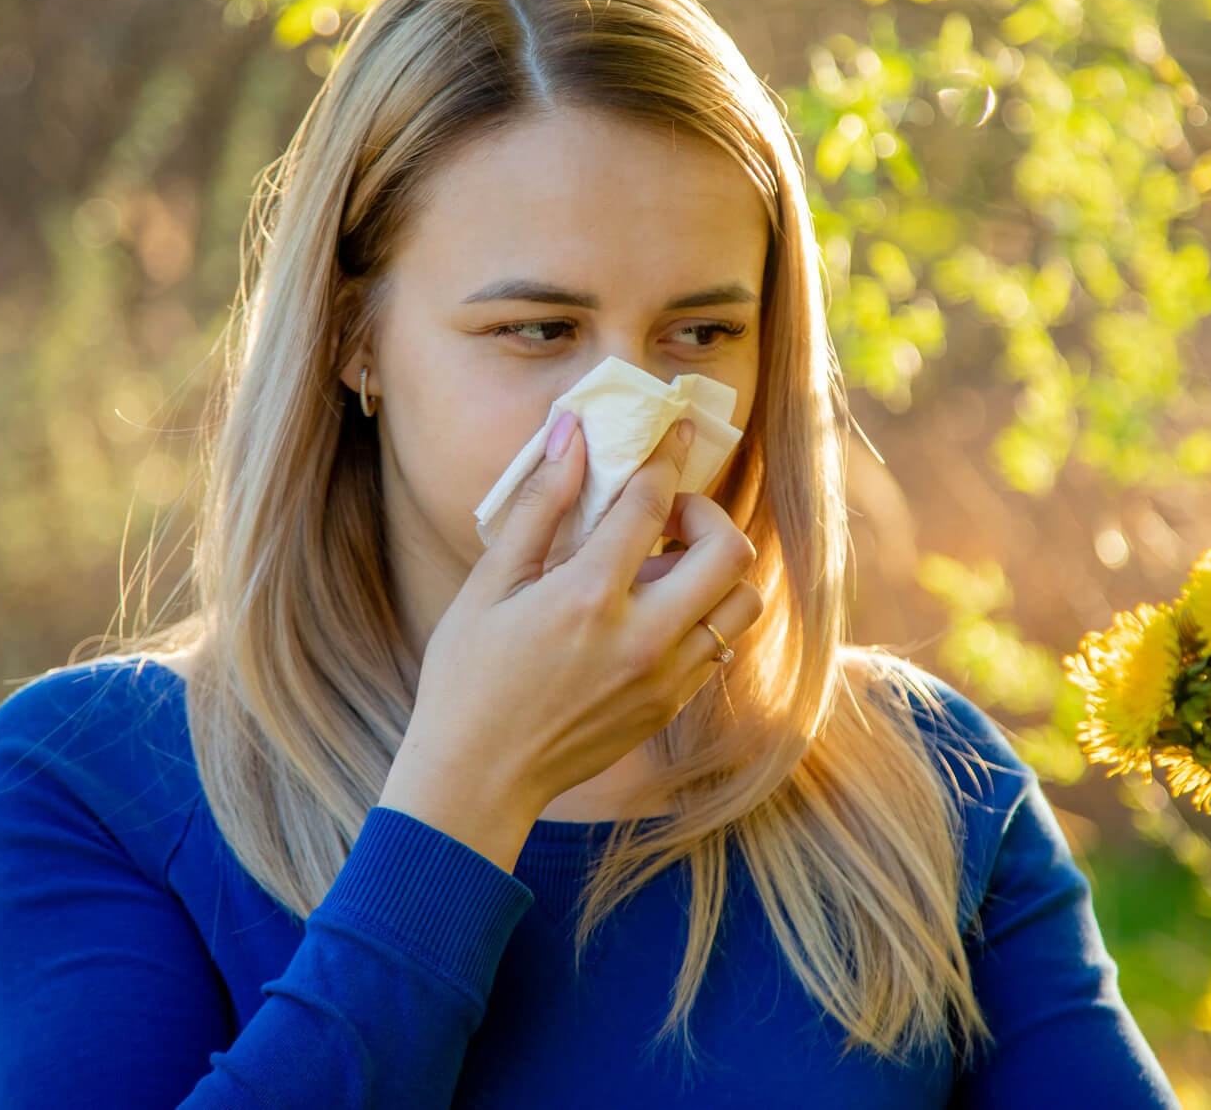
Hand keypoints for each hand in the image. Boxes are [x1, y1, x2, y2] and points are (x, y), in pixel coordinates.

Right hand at [398, 415, 761, 826]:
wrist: (477, 778)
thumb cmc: (468, 677)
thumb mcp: (490, 584)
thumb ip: (538, 506)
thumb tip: (571, 435)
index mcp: (586, 597)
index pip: (652, 504)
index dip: (668, 456)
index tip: (676, 431)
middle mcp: (640, 638)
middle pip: (728, 552)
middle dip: (707, 515)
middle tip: (668, 517)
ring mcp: (664, 679)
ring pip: (742, 603)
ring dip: (716, 570)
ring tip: (664, 568)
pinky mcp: (670, 708)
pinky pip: (719, 646)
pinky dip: (702, 615)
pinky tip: (653, 612)